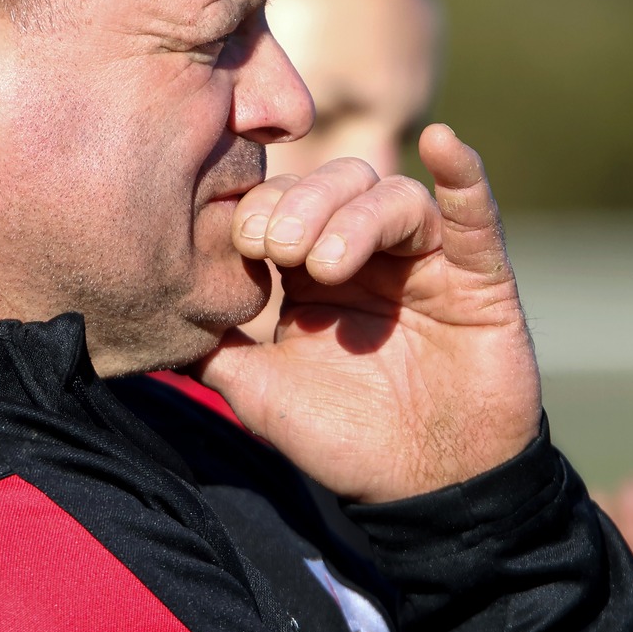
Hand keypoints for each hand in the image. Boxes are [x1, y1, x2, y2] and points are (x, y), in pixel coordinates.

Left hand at [193, 125, 540, 503]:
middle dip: (301, 205)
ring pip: (393, 196)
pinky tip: (441, 143)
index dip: (261, 208)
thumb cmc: (343, 439)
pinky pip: (475, 214)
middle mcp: (370, 253)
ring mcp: (426, 261)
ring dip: (356, 216)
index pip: (285, 203)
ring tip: (328, 264)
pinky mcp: (480, 276)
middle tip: (278, 248)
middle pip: (336, 184)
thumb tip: (152, 316)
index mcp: (314, 268)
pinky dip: (463, 176)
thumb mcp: (258, 391)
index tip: (243, 242)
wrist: (426, 488)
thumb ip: (213, 347)